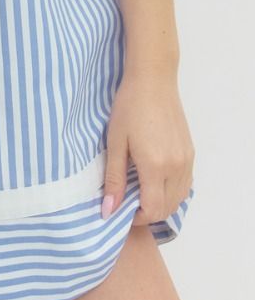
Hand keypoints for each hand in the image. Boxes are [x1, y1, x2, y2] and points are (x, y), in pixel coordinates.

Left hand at [100, 72, 194, 228]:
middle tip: (128, 203)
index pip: (152, 209)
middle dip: (148, 213)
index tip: (121, 210)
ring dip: (161, 204)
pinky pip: (185, 185)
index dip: (136, 218)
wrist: (153, 81)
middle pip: (167, 208)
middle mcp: (176, 168)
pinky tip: (155, 182)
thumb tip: (108, 210)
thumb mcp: (115, 143)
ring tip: (140, 192)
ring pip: (179, 199)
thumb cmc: (128, 108)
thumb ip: (113, 179)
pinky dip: (172, 192)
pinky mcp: (190, 153)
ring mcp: (187, 161)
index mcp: (155, 166)